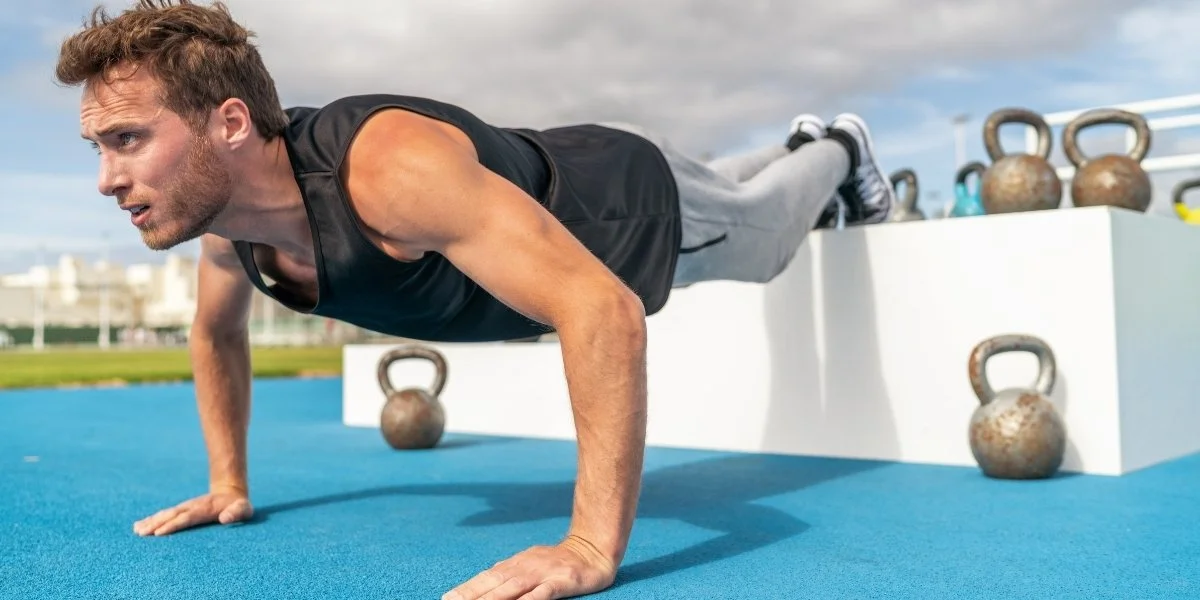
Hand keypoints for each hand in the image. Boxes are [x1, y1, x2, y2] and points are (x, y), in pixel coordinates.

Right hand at [132, 487, 252, 535]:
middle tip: (142, 533)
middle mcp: (191, 507)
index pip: (186, 518)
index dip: (173, 525)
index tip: (159, 533)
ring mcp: (185, 508)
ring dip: (151, 522)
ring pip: (165, 515)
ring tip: (137, 530)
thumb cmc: (238, 506)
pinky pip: (165, 515)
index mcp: (204, 510)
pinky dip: (151, 519)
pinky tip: (138, 526)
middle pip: (171, 516)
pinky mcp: (182, 511)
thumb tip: (224, 518)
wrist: (230, 493)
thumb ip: (236, 513)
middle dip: (156, 524)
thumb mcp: (243, 509)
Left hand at [444, 535, 617, 599]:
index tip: (447, 599)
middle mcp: (524, 568)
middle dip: (470, 596)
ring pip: (512, 589)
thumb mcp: (530, 563)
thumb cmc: (558, 561)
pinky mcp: (561, 581)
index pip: (485, 579)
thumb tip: (484, 582)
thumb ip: (508, 573)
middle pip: (493, 584)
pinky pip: (543, 593)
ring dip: (491, 599)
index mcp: (515, 565)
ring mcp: (542, 574)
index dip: (466, 590)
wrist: (593, 548)